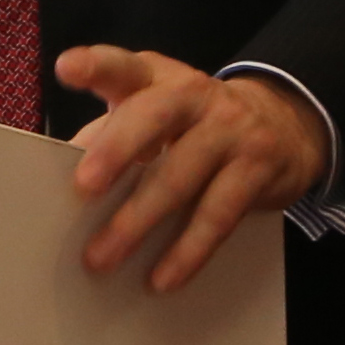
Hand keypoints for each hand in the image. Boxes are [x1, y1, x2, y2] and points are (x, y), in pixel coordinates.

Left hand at [56, 44, 328, 294]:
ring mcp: (231, 129)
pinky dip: (187, 251)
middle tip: (83, 189)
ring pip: (181, 175)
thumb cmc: (195, 123)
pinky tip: (162, 279)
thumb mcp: (155, 112)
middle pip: (154, 115)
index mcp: (157, 77)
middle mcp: (195, 94)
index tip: (66, 69)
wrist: (284, 123)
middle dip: (117, 150)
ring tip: (102, 257)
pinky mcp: (257, 168)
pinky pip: (217, 214)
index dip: (96, 65)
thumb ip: (110, 133)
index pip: (124, 66)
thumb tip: (60, 172)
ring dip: (138, 220)